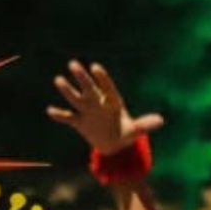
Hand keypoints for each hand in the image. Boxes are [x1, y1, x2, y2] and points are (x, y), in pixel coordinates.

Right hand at [46, 61, 164, 155]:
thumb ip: (145, 125)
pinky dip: (60, 115)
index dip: (102, 78)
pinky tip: (50, 110)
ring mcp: (87, 111)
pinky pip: (68, 117)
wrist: (114, 145)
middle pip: (89, 88)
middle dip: (82, 77)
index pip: (107, 87)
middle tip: (73, 64)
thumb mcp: (136, 131)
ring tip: (58, 80)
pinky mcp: (79, 122)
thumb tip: (160, 120)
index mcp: (113, 102)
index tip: (96, 67)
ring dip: (67, 90)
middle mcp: (98, 103)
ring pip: (76, 98)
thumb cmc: (127, 134)